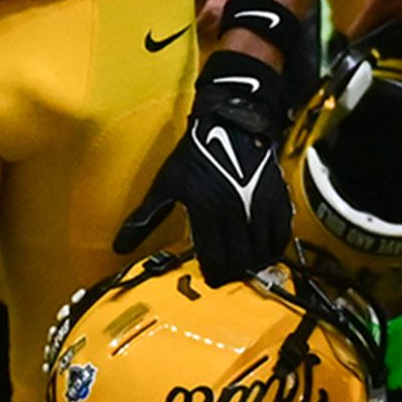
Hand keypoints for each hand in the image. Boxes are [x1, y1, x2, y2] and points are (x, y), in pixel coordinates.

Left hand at [115, 52, 298, 280]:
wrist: (229, 122)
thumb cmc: (196, 152)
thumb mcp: (166, 184)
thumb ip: (145, 217)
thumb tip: (120, 244)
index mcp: (206, 210)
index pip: (214, 259)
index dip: (214, 275)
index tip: (212, 279)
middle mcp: (235, 211)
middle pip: (241, 260)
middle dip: (234, 273)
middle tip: (228, 275)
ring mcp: (259, 205)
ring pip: (263, 251)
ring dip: (254, 262)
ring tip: (245, 263)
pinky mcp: (276, 198)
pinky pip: (281, 233)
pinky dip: (274, 246)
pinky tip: (265, 247)